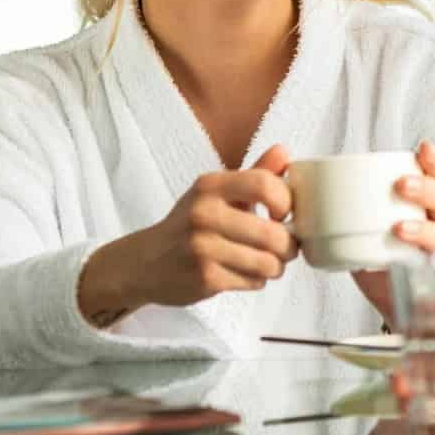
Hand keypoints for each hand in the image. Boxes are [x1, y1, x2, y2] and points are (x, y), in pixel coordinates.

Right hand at [79, 144, 298, 325]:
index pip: (264, 184)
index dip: (286, 201)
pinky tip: (246, 274)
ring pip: (267, 263)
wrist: (144, 262)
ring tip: (269, 263)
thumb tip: (285, 152)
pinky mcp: (204, 278)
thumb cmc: (190, 224)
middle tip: (287, 248)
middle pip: (272, 233)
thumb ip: (255, 173)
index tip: (285, 213)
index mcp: (210, 186)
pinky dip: (258, 281)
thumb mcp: (216, 192)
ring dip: (276, 266)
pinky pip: (253, 282)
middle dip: (289, 246)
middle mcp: (204, 213)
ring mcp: (202, 248)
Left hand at [351, 140, 434, 318]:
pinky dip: (428, 266)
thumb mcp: (361, 228)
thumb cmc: (379, 258)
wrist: (390, 301)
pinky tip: (412, 264)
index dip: (433, 161)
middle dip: (427, 188)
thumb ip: (339, 208)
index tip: (423, 148)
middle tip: (402, 185)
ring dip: (425, 229)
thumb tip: (299, 188)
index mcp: (422, 204)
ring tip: (399, 228)